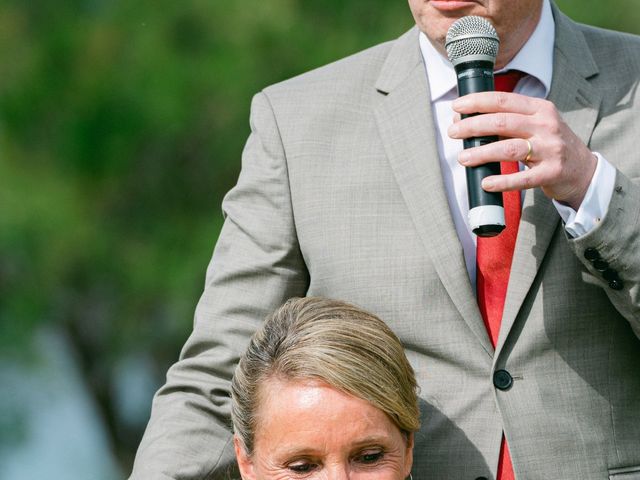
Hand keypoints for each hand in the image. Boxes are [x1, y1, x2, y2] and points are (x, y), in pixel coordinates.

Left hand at [448, 91, 596, 209]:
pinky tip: (486, 183)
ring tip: (463, 158)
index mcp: (540, 109)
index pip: (503, 100)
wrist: (583, 170)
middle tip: (452, 132)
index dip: (477, 102)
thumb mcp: (534, 126)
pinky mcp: (551, 173)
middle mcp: (546, 126)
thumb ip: (505, 122)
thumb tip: (463, 120)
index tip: (456, 106)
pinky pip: (523, 179)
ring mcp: (551, 149)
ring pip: (509, 149)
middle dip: (473, 126)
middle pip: (502, 122)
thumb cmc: (549, 145)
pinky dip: (502, 181)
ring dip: (482, 153)